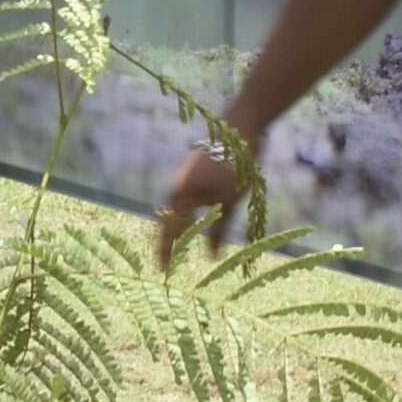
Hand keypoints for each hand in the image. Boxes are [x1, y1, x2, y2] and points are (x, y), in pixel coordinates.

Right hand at [156, 146, 246, 268]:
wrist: (239, 130)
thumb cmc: (233, 168)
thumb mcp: (229, 202)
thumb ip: (218, 229)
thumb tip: (210, 256)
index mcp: (180, 195)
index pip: (170, 231)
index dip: (167, 252)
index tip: (162, 270)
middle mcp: (177, 188)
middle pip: (169, 221)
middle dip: (168, 243)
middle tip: (166, 264)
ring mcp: (185, 180)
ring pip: (178, 212)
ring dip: (178, 230)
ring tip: (178, 250)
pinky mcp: (194, 175)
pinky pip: (187, 203)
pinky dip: (190, 218)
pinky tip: (199, 230)